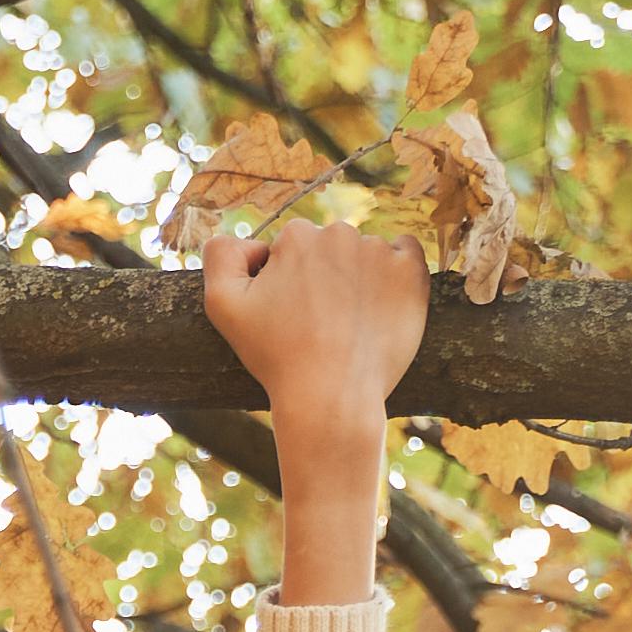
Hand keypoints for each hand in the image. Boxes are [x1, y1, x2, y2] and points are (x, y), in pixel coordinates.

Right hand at [199, 223, 422, 442]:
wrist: (330, 397)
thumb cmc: (276, 357)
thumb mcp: (222, 306)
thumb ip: (220, 255)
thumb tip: (250, 239)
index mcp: (296, 236)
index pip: (293, 249)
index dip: (287, 282)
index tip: (289, 315)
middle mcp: (339, 233)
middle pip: (330, 248)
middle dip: (323, 277)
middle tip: (319, 323)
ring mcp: (379, 251)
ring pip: (365, 254)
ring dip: (358, 278)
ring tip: (349, 324)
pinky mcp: (412, 271)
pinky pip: (406, 252)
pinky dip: (396, 271)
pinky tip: (381, 302)